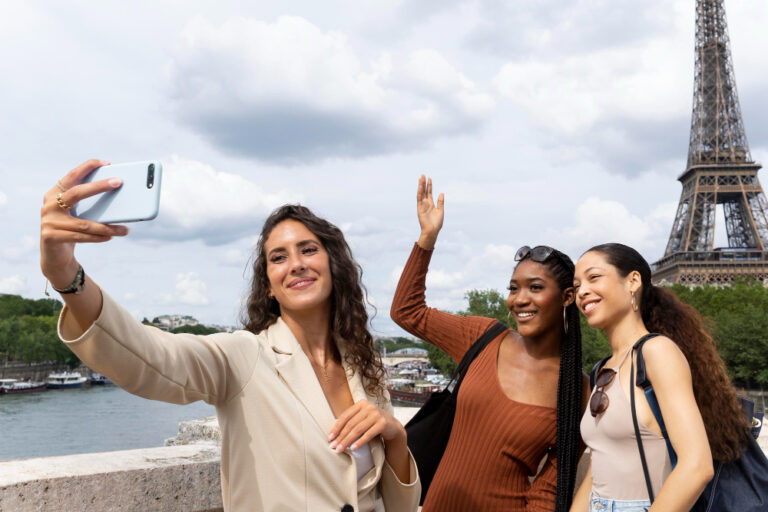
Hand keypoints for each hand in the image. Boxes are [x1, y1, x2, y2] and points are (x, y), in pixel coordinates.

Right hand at [40, 159, 128, 287]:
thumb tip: (120, 198)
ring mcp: (48, 221)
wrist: (55, 256)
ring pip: (84, 223)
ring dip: (107, 227)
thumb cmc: (72, 229)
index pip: (72, 176)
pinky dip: (98, 237)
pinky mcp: (50, 237)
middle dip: (99, 186)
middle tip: (119, 182)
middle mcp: (49, 205)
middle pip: (76, 193)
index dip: (87, 167)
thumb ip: (90, 204)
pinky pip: (80, 237)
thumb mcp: (78, 214)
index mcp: (54, 194)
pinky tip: (111, 237)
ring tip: (125, 229)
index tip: (106, 162)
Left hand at [328, 400, 404, 452]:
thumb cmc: (374, 422)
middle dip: (341, 436)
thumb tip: (334, 434)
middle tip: (333, 446)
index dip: (336, 427)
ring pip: (358, 429)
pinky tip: (353, 448)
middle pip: (351, 424)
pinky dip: (360, 442)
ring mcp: (376, 414)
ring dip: (347, 440)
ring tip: (341, 449)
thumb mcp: (362, 417)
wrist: (393, 426)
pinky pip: (368, 434)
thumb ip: (351, 421)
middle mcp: (369, 407)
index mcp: (361, 404)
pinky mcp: (383, 423)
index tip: (330, 437)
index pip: (345, 416)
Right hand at [416, 174, 443, 249]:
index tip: (429, 178)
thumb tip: (441, 193)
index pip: (429, 192)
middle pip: (424, 191)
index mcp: (431, 204)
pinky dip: (419, 192)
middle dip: (424, 183)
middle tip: (423, 175)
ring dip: (420, 186)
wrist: (432, 231)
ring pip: (421, 193)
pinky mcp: (419, 208)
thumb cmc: (437, 223)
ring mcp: (422, 205)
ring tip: (421, 178)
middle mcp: (426, 203)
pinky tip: (420, 186)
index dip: (429, 185)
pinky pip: (419, 199)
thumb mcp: (440, 211)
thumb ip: (440, 202)